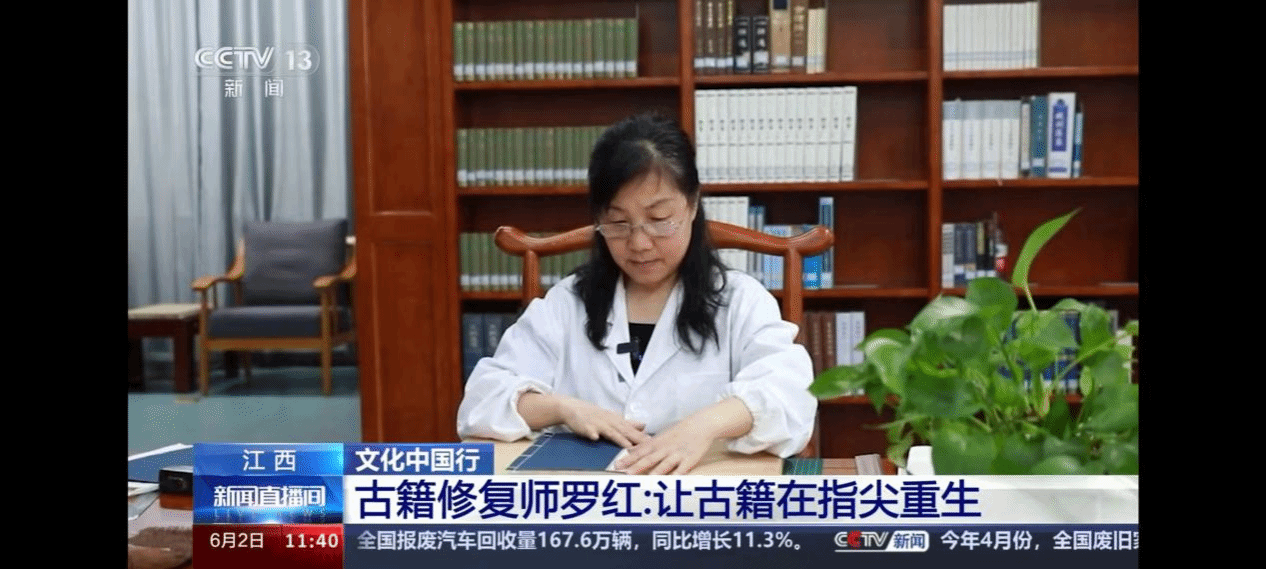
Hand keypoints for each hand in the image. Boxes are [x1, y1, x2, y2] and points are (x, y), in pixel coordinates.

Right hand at [555, 396, 650, 448]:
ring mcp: (598, 424)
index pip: (633, 430)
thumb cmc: (595, 415)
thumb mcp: (613, 418)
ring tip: (627, 447)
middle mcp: (610, 422)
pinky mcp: (586, 427)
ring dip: (619, 439)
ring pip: (610, 432)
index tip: (655, 445)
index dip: (643, 437)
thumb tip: (644, 425)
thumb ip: (628, 423)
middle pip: (625, 431)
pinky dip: (592, 434)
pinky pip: (589, 430)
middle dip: (636, 439)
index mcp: (618, 421)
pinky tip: (595, 437)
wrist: (574, 408)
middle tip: (647, 447)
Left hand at [614, 397, 755, 473]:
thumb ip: (646, 445)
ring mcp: (678, 454)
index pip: (640, 451)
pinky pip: (682, 469)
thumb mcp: (661, 436)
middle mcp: (666, 448)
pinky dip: (677, 475)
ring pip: (665, 464)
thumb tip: (630, 450)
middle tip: (626, 474)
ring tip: (646, 480)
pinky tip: (671, 482)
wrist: (700, 425)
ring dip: (655, 472)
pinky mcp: (690, 459)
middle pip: (649, 459)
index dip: (628, 459)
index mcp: (657, 443)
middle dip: (637, 466)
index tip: (617, 466)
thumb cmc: (679, 432)